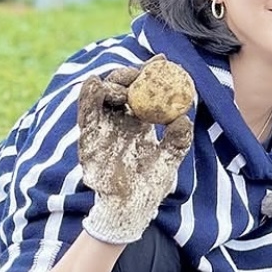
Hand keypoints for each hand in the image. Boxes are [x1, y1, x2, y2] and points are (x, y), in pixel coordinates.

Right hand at [78, 65, 193, 244]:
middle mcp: (121, 119)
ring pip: (104, 95)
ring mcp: (103, 126)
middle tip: (143, 71)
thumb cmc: (150, 185)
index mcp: (141, 119)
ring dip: (113, 84)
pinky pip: (86, 114)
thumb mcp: (169, 160)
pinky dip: (88, 97)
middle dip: (132, 74)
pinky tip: (94, 85)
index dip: (152, 73)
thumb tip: (184, 119)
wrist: (129, 210)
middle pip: (123, 86)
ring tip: (124, 84)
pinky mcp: (88, 137)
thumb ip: (177, 140)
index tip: (162, 60)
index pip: (146, 90)